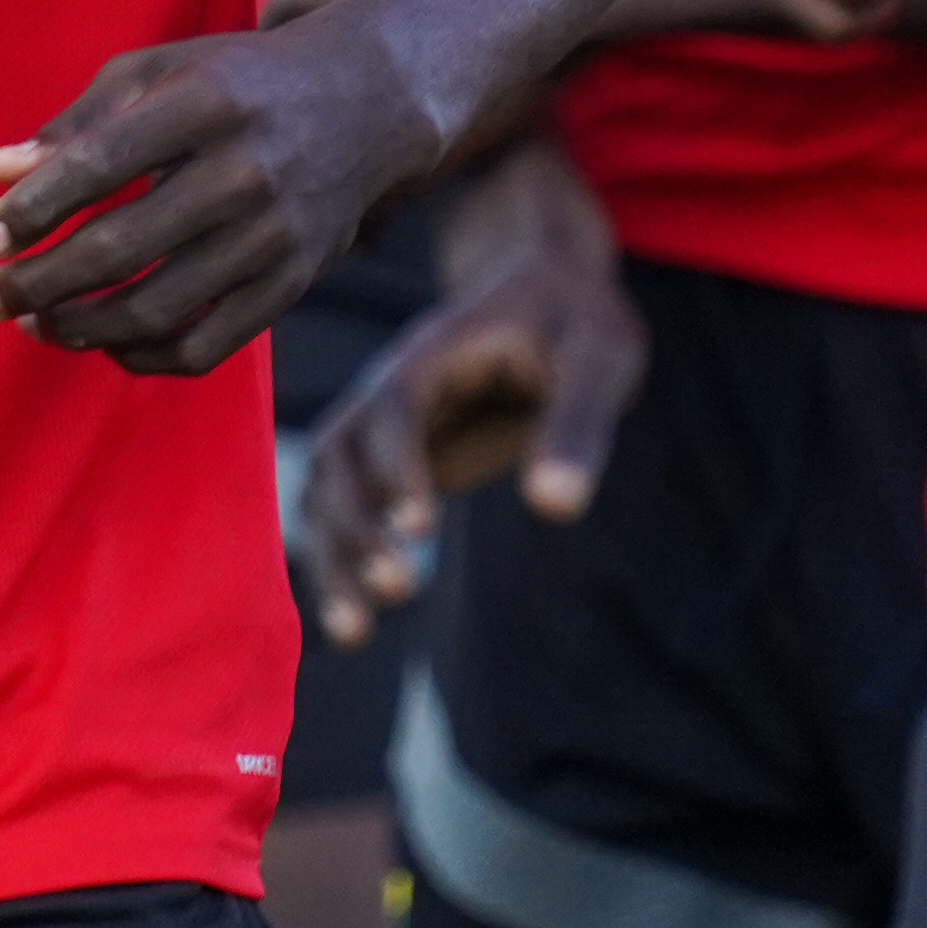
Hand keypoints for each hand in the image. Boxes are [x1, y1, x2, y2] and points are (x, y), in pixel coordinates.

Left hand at [0, 0, 450, 377]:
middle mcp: (244, 172)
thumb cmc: (237, 82)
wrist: (368, 102)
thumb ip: (78, 122)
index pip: (98, 166)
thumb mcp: (160, 72)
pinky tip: (102, 342)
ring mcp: (274, 235)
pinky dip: (143, 356)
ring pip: (157, 308)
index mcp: (204, 104)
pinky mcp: (292, 283)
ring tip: (34, 320)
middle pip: (120, 247)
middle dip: (39, 280)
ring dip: (79, 327)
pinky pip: (205, 345)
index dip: (33, 209)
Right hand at [291, 148, 635, 643]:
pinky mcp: (388, 465)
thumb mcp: (599, 358)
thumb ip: (577, 425)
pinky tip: (355, 627)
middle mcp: (387, 392)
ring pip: (327, 493)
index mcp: (433, 354)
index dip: (398, 465)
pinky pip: (344, 514)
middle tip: (402, 588)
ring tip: (358, 633)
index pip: (393, 408)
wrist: (544, 294)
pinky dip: (338, 564)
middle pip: (338, 455)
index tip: (423, 527)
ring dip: (334, 557)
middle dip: (357, 524)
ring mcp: (378, 430)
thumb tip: (554, 507)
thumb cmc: (575, 322)